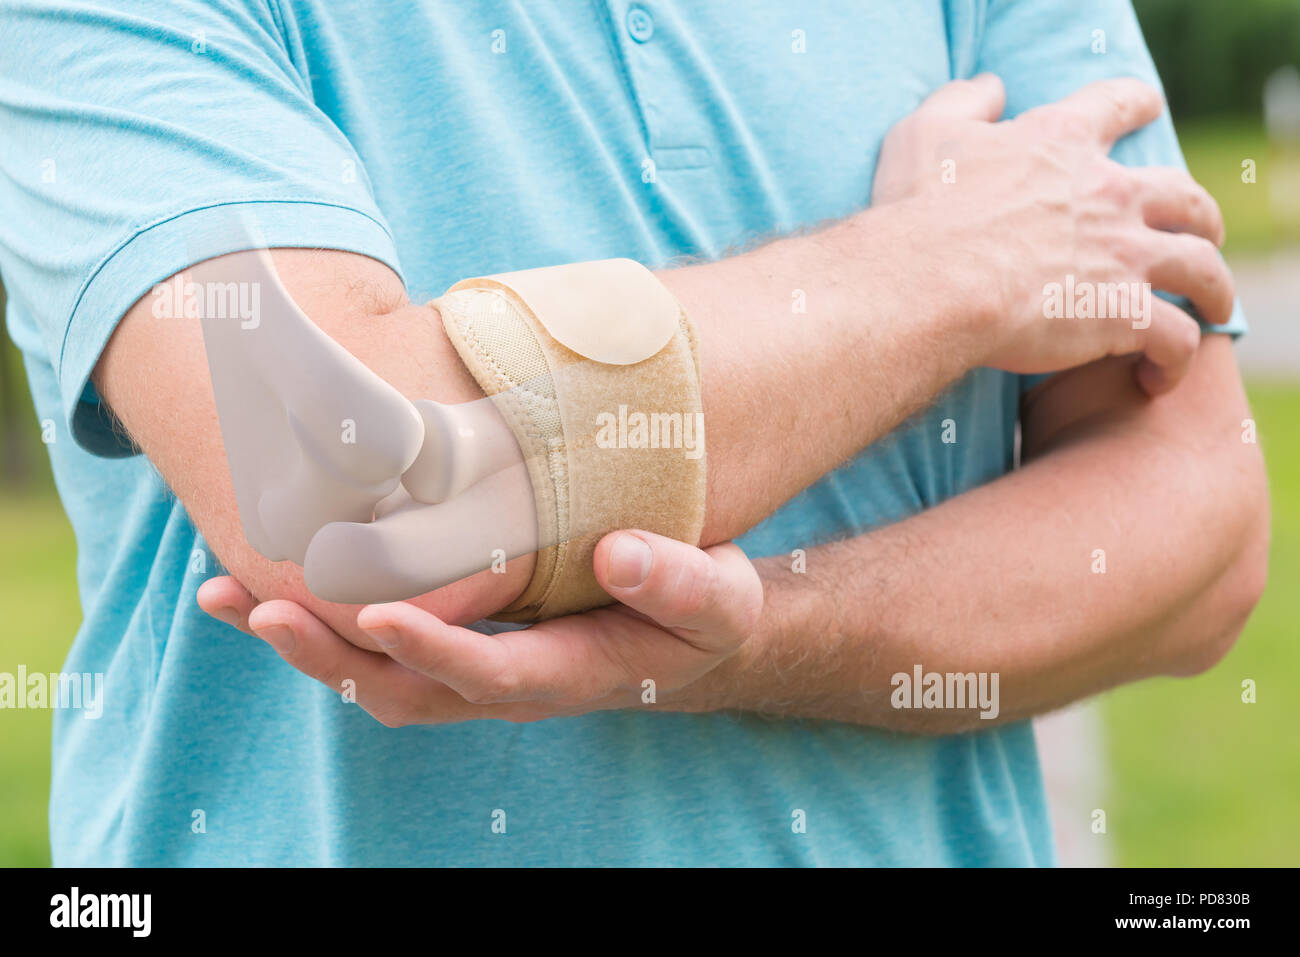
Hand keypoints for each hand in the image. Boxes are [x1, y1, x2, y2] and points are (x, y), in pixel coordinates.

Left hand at [197, 531, 761, 724]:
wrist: (689, 632)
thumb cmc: (701, 610)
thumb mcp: (717, 597)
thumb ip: (676, 582)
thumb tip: (616, 552)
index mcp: (570, 673)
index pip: (491, 674)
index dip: (436, 649)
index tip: (379, 612)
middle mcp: (507, 684)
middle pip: (405, 691)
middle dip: (331, 658)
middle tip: (260, 612)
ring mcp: (476, 669)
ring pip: (376, 677)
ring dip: (303, 646)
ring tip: (225, 597)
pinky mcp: (459, 643)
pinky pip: (378, 648)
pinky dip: (318, 623)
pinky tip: (263, 584)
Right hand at [872, 74, 1233, 395]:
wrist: (930, 282)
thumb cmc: (919, 213)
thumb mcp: (924, 134)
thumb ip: (962, 102)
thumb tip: (992, 88)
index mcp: (1062, 144)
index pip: (1118, 105)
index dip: (1137, 104)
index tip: (1148, 108)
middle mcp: (1109, 194)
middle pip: (1185, 197)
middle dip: (1200, 215)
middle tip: (1198, 231)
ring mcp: (1125, 255)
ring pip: (1202, 269)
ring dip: (1215, 290)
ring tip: (1212, 308)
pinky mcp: (1125, 315)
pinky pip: (1176, 340)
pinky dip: (1175, 360)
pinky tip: (1155, 377)